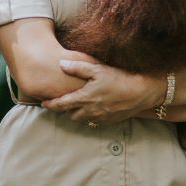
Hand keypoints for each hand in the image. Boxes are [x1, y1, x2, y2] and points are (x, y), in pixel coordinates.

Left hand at [42, 59, 163, 124]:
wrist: (141, 92)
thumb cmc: (119, 78)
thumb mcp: (97, 69)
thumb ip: (78, 67)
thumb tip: (61, 64)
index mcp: (84, 98)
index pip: (61, 105)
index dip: (51, 105)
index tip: (43, 104)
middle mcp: (90, 111)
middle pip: (71, 115)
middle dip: (67, 110)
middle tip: (64, 102)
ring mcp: (100, 118)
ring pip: (83, 120)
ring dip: (79, 113)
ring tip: (80, 104)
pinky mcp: (109, 121)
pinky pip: (95, 121)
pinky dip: (92, 116)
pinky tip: (96, 106)